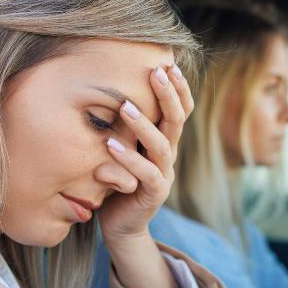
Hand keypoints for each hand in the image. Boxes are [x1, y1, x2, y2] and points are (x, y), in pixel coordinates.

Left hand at [97, 64, 194, 245]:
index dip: (179, 88)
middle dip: (168, 95)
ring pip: (161, 145)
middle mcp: (169, 155)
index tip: (168, 63)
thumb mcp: (121, 147)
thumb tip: (106, 86)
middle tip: (156, 71)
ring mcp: (164, 175)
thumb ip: (121, 125)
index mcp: (165, 141)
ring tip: (125, 106)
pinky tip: (110, 145)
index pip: (180, 110)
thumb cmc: (117, 180)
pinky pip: (146, 174)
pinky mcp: (153, 194)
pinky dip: (128, 159)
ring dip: (143, 124)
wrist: (121, 224)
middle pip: (177, 120)